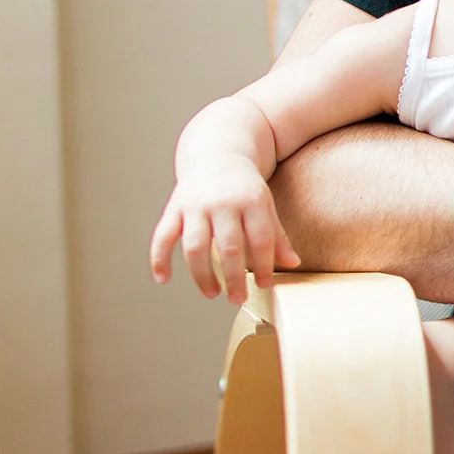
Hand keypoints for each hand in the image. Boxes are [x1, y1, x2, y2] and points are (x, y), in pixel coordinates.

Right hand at [150, 155, 300, 304]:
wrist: (216, 154)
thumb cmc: (245, 187)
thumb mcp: (266, 205)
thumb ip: (277, 235)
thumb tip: (294, 264)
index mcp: (251, 200)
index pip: (260, 239)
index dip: (263, 265)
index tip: (264, 285)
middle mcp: (222, 202)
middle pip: (229, 247)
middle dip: (234, 277)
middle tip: (238, 299)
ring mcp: (195, 206)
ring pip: (195, 246)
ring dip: (202, 275)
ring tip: (213, 293)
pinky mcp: (174, 208)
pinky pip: (162, 236)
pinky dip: (159, 258)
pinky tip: (163, 279)